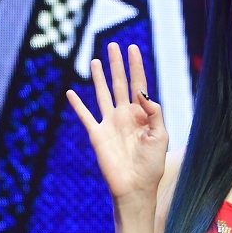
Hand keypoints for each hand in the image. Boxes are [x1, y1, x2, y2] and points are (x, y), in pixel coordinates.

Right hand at [67, 43, 168, 203]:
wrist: (136, 187)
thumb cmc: (152, 164)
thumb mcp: (160, 135)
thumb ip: (154, 112)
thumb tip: (141, 92)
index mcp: (142, 114)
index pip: (139, 84)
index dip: (136, 66)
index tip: (133, 47)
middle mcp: (125, 115)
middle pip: (120, 83)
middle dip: (117, 65)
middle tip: (113, 45)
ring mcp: (110, 123)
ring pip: (103, 94)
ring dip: (98, 78)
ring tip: (95, 60)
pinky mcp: (97, 134)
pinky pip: (85, 116)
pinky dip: (77, 105)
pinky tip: (71, 92)